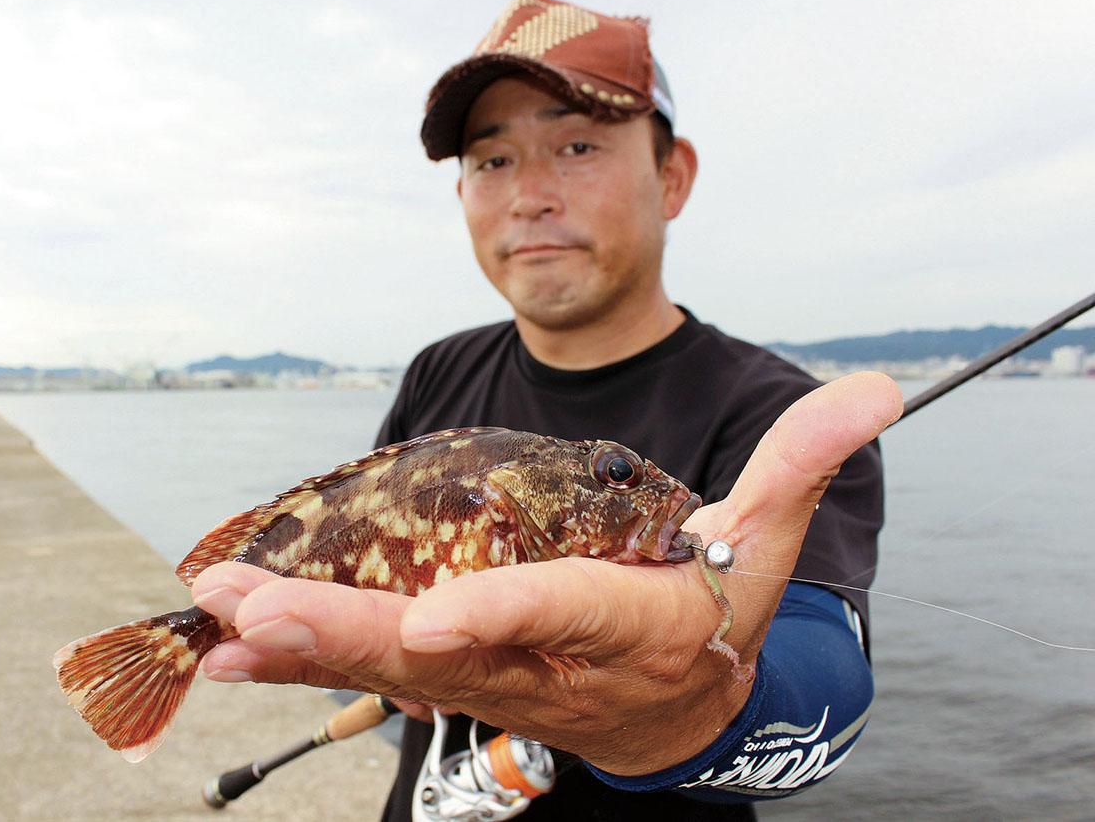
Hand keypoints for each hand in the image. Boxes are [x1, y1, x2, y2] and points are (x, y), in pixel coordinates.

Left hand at [191, 372, 901, 774]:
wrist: (679, 706)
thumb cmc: (718, 607)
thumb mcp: (762, 539)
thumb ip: (797, 465)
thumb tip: (873, 391)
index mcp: (623, 622)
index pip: (563, 616)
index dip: (506, 616)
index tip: (435, 617)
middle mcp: (543, 661)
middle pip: (443, 650)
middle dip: (348, 635)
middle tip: (257, 611)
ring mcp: (489, 673)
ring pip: (390, 664)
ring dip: (304, 646)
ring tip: (224, 624)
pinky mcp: (454, 670)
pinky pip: (373, 668)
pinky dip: (304, 659)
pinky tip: (234, 644)